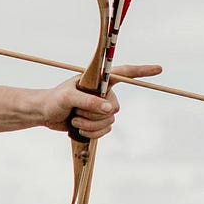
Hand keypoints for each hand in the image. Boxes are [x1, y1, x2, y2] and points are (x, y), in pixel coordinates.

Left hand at [42, 62, 162, 138]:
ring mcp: (100, 108)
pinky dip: (91, 133)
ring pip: (109, 122)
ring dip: (90, 125)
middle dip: (95, 114)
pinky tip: (77, 128)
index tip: (159, 69)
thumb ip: (89, 101)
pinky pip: (104, 131)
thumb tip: (111, 109)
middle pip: (115, 107)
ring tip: (74, 119)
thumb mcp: (69, 98)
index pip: (124, 73)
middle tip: (76, 111)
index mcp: (99, 80)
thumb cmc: (54, 100)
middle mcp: (103, 93)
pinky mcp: (97, 122)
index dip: (142, 72)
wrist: (44, 114)